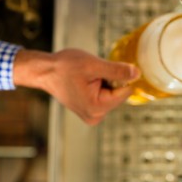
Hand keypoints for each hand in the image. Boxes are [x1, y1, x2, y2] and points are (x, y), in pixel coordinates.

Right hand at [13, 49, 140, 124]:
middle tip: (92, 74)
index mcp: (97, 108)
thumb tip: (137, 73)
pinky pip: (105, 96)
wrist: (44, 71)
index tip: (106, 70)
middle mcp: (96, 116)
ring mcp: (93, 115)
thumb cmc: (64, 67)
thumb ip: (117, 71)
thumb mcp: (93, 65)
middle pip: (119, 94)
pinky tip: (87, 82)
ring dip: (106, 83)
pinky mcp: (91, 111)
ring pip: (113, 95)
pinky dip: (100, 86)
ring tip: (87, 78)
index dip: (121, 77)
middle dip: (111, 81)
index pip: (125, 92)